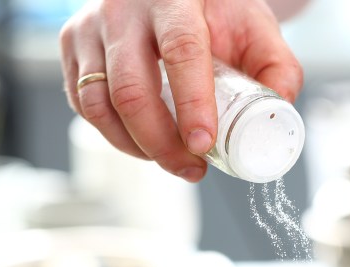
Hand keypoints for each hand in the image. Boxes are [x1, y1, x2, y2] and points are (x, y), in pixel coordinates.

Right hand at [60, 0, 302, 181]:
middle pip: (131, 89)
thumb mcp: (253, 27)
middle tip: (191, 168)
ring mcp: (91, 30)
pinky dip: (114, 135)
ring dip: (135, 147)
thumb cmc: (212, 9)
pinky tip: (143, 141)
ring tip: (170, 160)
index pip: (181, 51)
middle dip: (161, 143)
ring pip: (98, 104)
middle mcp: (125, 11)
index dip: (192, 104)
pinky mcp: (73, 49)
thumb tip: (277, 112)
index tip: (203, 144)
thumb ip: (276, 67)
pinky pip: (85, 105)